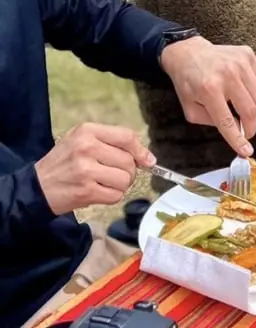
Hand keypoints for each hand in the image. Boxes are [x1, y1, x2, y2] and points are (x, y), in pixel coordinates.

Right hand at [35, 123, 153, 216]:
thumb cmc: (63, 163)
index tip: (147, 161)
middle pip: (128, 161)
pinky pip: (115, 195)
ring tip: (104, 183)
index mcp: (87, 131)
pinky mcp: (86, 191)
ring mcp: (86, 170)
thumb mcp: (82, 141)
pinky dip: (112, 196)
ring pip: (125, 179)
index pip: (126, 137)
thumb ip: (113, 143)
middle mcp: (86, 148)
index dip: (141, 150)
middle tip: (113, 174)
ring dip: (120, 185)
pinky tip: (99, 192)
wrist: (35, 187)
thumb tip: (148, 159)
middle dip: (128, 171)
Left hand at [160, 36, 255, 155]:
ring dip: (251, 104)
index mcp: (209, 90)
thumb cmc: (188, 83)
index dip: (238, 140)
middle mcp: (227, 75)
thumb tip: (235, 129)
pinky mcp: (247, 54)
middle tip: (245, 130)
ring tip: (236, 99)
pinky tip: (238, 82)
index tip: (247, 152)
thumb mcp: (190, 109)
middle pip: (250, 110)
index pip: (228, 122)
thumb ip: (211, 122)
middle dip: (250, 126)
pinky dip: (251, 87)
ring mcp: (239, 62)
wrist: (188, 53)